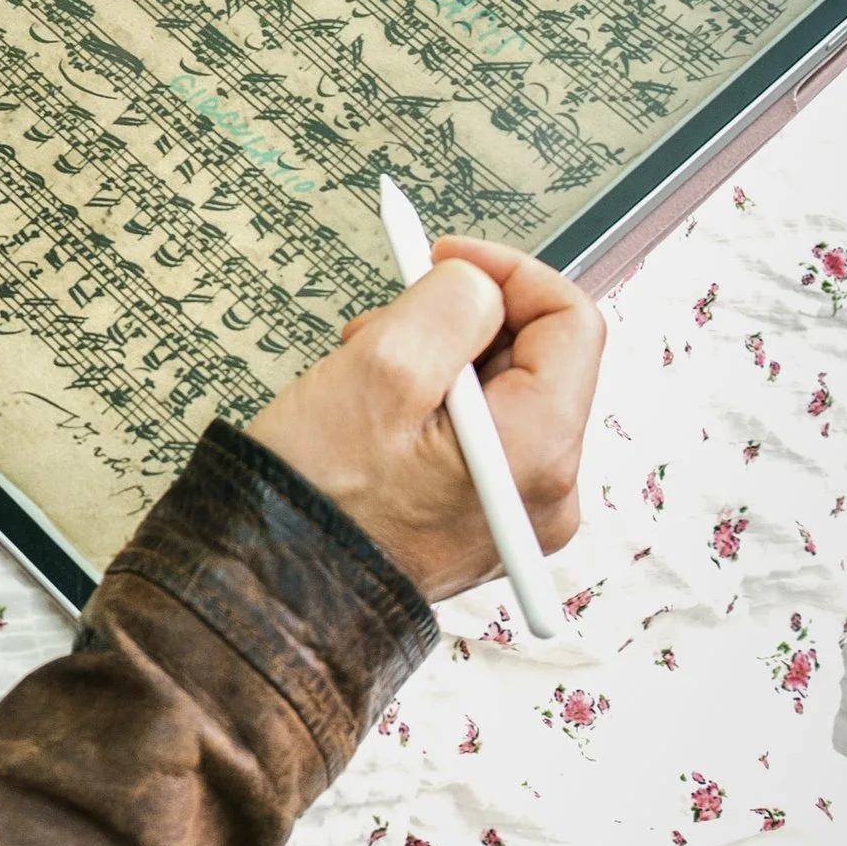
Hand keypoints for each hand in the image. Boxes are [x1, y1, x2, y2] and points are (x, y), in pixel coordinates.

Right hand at [243, 240, 602, 602]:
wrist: (276, 588)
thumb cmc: (320, 493)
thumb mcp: (382, 367)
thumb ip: (451, 304)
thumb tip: (482, 284)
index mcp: (538, 450)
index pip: (571, 320)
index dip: (507, 272)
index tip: (441, 257)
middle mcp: (548, 489)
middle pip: (535, 355)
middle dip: (458, 320)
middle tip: (381, 326)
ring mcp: (519, 509)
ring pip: (501, 390)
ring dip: (436, 359)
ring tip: (364, 371)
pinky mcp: (486, 517)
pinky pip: (480, 432)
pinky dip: (434, 402)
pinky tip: (376, 410)